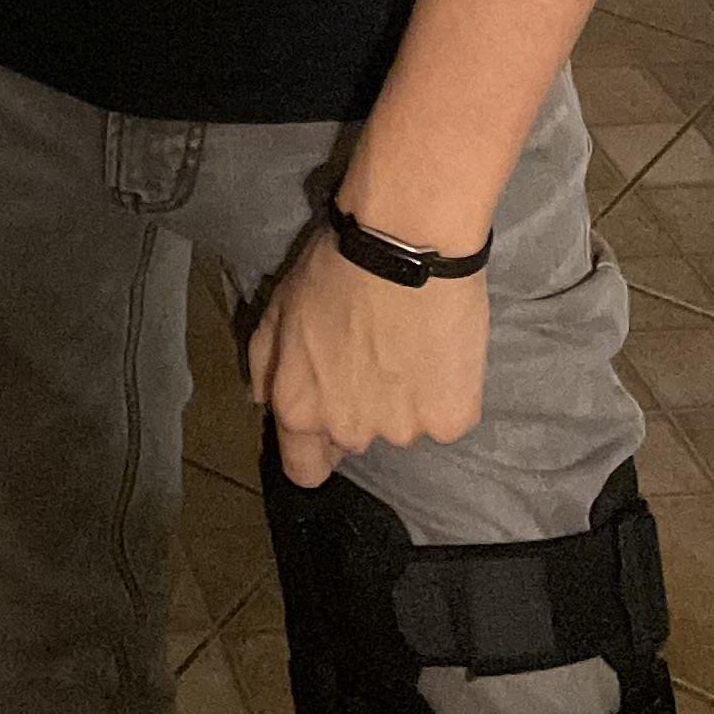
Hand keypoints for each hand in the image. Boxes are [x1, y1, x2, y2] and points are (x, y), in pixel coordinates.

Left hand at [246, 231, 488, 488]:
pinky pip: (445, 415)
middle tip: (372, 357)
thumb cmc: (333, 270)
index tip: (326, 422)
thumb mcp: (276, 311)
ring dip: (402, 400)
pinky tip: (439, 350)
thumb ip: (264, 366)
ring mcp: (404, 430)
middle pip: (354, 439)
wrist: (404, 243)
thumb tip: (262, 401)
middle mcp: (349, 431)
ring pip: (402, 426)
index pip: (303, 470)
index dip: (313, 449)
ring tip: (409, 346)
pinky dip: (444, 392)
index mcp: (300, 410)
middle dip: (359, 409)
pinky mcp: (451, 419)